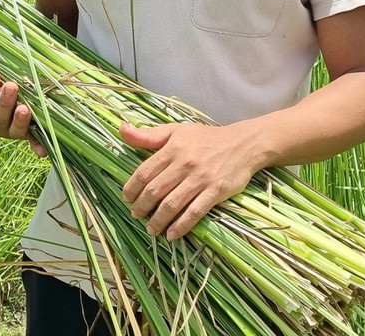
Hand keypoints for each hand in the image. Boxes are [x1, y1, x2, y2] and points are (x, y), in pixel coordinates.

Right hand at [0, 72, 46, 157]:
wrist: (20, 100)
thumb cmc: (1, 88)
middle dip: (4, 101)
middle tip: (11, 86)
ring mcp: (12, 131)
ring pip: (14, 129)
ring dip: (19, 120)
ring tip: (24, 109)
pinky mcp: (29, 136)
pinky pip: (33, 142)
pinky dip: (37, 146)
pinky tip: (42, 151)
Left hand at [119, 121, 258, 239]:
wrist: (243, 144)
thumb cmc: (206, 138)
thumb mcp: (176, 130)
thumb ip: (148, 135)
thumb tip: (121, 129)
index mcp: (172, 148)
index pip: (145, 172)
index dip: (132, 188)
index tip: (126, 198)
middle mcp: (184, 163)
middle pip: (155, 190)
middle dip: (142, 207)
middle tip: (135, 215)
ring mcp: (200, 178)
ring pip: (172, 204)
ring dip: (158, 221)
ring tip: (151, 229)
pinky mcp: (216, 191)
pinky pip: (195, 212)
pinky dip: (181, 226)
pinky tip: (172, 234)